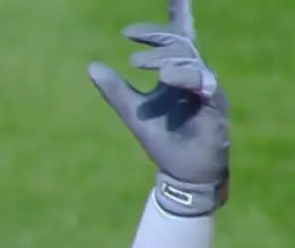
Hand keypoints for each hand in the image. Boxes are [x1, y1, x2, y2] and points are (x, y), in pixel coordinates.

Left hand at [87, 0, 228, 216]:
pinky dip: (185, 77)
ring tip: (135, 63)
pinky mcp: (215, 105)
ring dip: (163, 57)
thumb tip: (91, 66)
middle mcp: (193, 76)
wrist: (181, 172)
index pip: (178, 36)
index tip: (137, 18)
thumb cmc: (163, 140)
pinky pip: (204, 84)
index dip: (175, 13)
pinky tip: (166, 76)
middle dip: (156, 35)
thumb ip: (115, 91)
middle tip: (128, 35)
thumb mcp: (133, 112)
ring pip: (190, 60)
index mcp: (176, 73)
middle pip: (181, 43)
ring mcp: (206, 89)